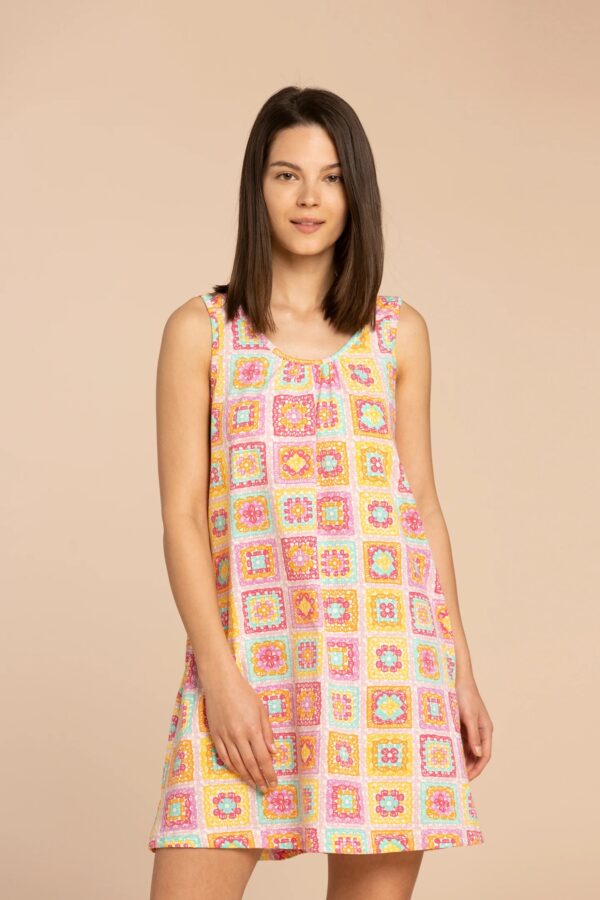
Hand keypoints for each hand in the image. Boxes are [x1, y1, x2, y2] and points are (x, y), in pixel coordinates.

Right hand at [201, 664, 278, 792]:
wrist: (220, 683)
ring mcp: (225, 736)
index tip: (274, 783)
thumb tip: (273, 752)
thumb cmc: (244, 693)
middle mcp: (238, 735)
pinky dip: (232, 767)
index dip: (269, 773)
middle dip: (259, 779)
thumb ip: (267, 732)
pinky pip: (224, 756)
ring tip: (254, 784)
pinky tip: (238, 772)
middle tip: (265, 789)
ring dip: (246, 776)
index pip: (263, 758)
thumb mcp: (261, 709)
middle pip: (250, 764)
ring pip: (236, 763)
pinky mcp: (215, 735)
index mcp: (252, 729)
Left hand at [455, 674, 492, 779]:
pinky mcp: (461, 723)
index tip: (467, 779)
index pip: (485, 755)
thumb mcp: (469, 716)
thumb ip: (473, 735)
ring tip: (450, 770)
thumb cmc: (464, 695)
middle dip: (468, 767)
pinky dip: (455, 749)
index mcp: (486, 729)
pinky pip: (459, 740)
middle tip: (457, 778)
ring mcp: (470, 727)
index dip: (477, 768)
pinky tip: (447, 755)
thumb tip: (479, 754)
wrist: (456, 678)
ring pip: (467, 749)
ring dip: (461, 759)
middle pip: (476, 754)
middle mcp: (480, 730)